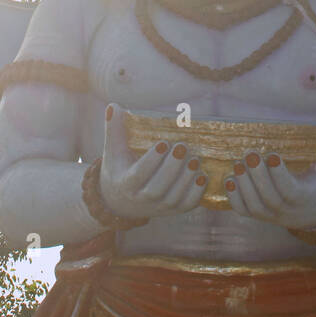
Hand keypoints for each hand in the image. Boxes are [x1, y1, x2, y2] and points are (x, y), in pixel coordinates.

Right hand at [99, 104, 206, 221]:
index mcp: (126, 184)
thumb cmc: (119, 168)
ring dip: (186, 178)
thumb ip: (114, 129)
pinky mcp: (173, 210)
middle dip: (172, 168)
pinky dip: (196, 192)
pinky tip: (202, 175)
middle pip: (158, 188)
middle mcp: (142, 200)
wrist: (122, 200)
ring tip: (194, 158)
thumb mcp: (113, 151)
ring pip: (174, 197)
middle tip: (183, 147)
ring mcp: (159, 207)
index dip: (152, 160)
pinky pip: (187, 205)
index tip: (163, 142)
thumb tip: (113, 106)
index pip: (138, 174)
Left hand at [224, 119, 315, 229]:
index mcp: (305, 197)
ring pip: (255, 207)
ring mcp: (271, 215)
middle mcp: (287, 210)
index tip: (272, 154)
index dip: (279, 174)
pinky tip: (230, 180)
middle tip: (249, 154)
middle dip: (258, 176)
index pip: (290, 190)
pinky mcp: (259, 217)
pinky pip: (244, 212)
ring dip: (244, 186)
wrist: (314, 215)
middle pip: (270, 198)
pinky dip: (234, 198)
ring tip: (237, 164)